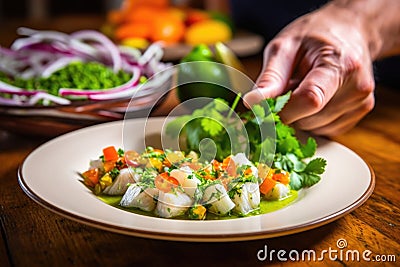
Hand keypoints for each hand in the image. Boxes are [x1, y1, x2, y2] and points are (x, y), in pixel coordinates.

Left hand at [243, 3, 374, 136]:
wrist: (349, 30)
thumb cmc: (314, 36)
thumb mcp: (285, 47)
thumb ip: (270, 78)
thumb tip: (251, 103)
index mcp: (339, 65)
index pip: (309, 100)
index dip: (282, 110)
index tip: (264, 108)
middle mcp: (356, 87)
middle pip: (309, 118)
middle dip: (288, 109)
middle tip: (289, 85)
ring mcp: (361, 103)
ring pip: (314, 128)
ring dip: (299, 115)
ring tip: (303, 87)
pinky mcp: (359, 114)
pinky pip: (324, 130)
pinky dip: (312, 119)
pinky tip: (315, 97)